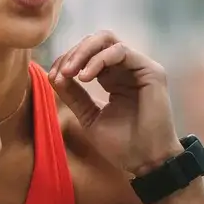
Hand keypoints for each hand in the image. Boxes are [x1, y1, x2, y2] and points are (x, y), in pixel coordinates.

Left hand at [48, 31, 180, 175]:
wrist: (145, 163)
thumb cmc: (122, 145)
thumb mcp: (89, 116)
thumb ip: (74, 95)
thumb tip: (52, 75)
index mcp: (113, 78)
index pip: (87, 55)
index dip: (67, 60)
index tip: (53, 77)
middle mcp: (126, 69)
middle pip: (96, 41)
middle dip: (73, 52)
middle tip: (61, 71)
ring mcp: (139, 67)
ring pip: (107, 40)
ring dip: (83, 52)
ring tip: (69, 72)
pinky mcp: (150, 70)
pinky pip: (120, 51)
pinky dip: (99, 59)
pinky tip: (85, 77)